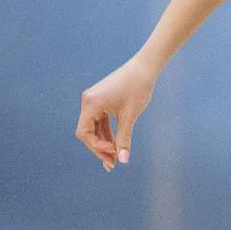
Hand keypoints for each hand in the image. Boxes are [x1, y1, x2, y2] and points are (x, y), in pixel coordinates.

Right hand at [75, 55, 157, 171]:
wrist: (146, 66)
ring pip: (95, 128)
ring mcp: (94, 100)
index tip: (113, 152)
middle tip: (113, 164)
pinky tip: (116, 145)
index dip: (96, 147)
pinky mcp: (101, 100)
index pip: (84, 133)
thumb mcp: (130, 115)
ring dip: (104, 142)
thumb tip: (123, 160)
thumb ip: (124, 138)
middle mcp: (88, 101)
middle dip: (100, 148)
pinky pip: (101, 121)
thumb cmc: (139, 87)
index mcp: (91, 103)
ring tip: (115, 158)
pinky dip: (107, 132)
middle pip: (88, 132)